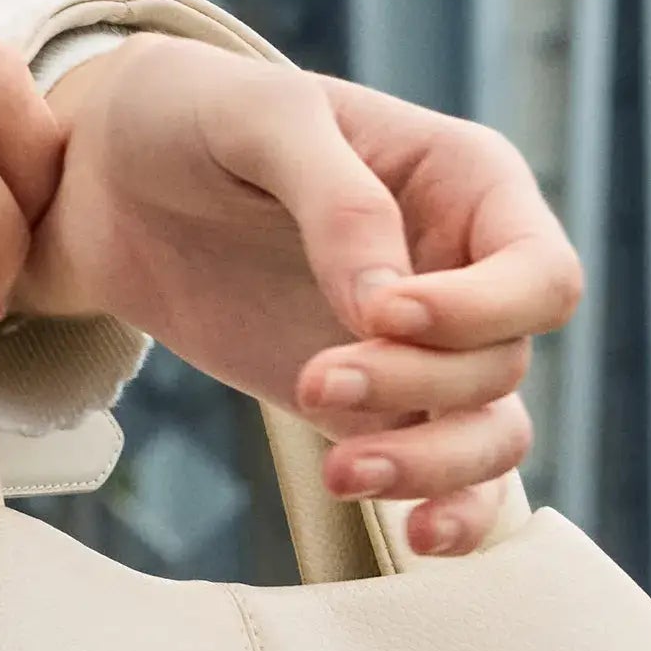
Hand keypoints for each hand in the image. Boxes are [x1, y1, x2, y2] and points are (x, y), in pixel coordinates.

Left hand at [22, 38, 580, 553]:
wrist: (110, 178)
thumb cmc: (196, 115)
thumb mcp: (261, 117)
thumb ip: (338, 201)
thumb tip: (387, 311)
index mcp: (468, 182)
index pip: (540, 273)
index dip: (480, 310)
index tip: (382, 313)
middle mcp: (466, 268)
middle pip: (506, 361)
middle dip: (420, 384)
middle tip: (315, 380)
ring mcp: (425, 346)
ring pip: (491, 434)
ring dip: (433, 467)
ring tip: (342, 473)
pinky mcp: (374, 407)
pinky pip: (446, 478)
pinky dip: (446, 512)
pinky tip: (413, 535)